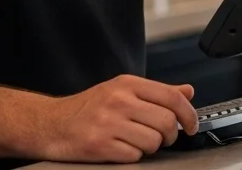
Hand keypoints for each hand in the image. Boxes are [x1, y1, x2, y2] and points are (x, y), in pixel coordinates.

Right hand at [38, 74, 197, 162]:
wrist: (50, 124)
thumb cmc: (87, 108)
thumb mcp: (121, 90)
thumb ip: (156, 92)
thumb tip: (188, 91)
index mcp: (127, 84)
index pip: (172, 97)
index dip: (189, 113)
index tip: (192, 125)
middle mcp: (119, 101)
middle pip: (166, 121)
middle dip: (170, 135)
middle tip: (163, 137)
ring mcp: (108, 123)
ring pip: (153, 141)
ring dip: (150, 147)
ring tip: (137, 142)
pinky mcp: (99, 145)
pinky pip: (134, 156)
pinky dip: (132, 156)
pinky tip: (121, 149)